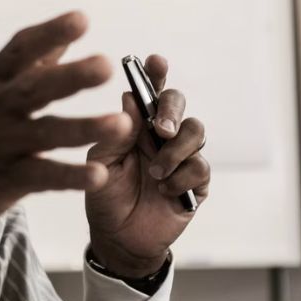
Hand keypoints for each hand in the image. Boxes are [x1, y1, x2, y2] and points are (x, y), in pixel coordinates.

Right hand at [0, 12, 128, 235]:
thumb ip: (30, 64)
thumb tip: (66, 33)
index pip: (18, 51)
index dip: (49, 33)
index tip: (82, 19)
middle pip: (33, 88)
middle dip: (70, 77)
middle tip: (106, 65)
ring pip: (43, 133)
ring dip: (83, 128)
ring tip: (121, 124)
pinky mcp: (3, 180)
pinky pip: (41, 177)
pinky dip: (70, 176)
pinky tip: (99, 175)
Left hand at [84, 54, 209, 276]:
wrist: (118, 238)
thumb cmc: (106, 196)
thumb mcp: (101, 164)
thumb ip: (114, 135)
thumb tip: (128, 99)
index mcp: (136, 125)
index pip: (150, 91)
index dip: (156, 73)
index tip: (156, 61)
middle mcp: (162, 135)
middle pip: (179, 103)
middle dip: (172, 110)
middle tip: (160, 128)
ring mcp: (182, 156)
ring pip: (197, 132)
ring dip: (175, 150)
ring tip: (154, 172)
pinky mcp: (196, 182)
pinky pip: (200, 167)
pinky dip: (181, 178)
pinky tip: (164, 191)